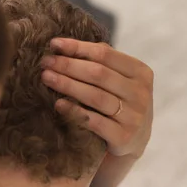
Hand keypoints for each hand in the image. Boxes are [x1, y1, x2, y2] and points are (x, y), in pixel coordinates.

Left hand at [41, 38, 153, 159]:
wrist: (134, 143)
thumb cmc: (120, 106)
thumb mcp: (120, 83)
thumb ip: (104, 64)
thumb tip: (67, 46)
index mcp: (140, 72)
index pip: (105, 54)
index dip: (78, 48)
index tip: (54, 44)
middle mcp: (140, 93)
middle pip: (99, 74)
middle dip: (69, 66)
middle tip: (45, 62)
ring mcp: (133, 116)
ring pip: (96, 96)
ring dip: (68, 85)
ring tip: (47, 78)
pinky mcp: (123, 137)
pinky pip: (94, 122)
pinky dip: (75, 112)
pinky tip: (58, 104)